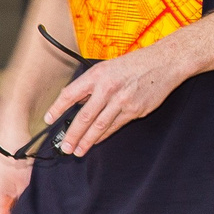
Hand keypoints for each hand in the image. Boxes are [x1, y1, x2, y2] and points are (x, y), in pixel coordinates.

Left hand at [46, 40, 187, 155]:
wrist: (164, 63)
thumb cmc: (133, 65)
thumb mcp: (105, 68)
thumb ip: (88, 85)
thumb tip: (72, 100)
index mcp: (97, 76)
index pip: (70, 94)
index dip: (57, 108)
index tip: (49, 119)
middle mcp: (108, 89)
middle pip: (85, 116)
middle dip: (73, 134)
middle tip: (65, 147)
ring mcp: (123, 101)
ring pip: (100, 126)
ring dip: (87, 141)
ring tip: (78, 150)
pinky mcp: (135, 110)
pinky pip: (115, 126)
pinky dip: (104, 135)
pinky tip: (96, 141)